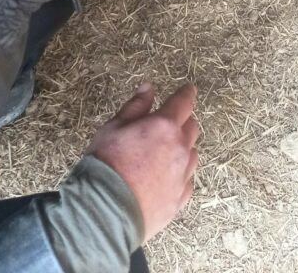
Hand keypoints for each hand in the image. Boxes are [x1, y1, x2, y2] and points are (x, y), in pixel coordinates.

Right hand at [91, 82, 198, 240]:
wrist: (105, 210)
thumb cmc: (107, 163)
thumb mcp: (114, 126)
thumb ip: (136, 106)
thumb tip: (148, 88)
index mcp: (164, 126)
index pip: (184, 102)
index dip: (187, 93)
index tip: (189, 89)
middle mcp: (180, 148)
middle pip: (192, 127)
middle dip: (183, 122)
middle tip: (168, 124)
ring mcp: (182, 175)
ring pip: (192, 154)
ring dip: (182, 148)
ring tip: (164, 154)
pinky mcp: (180, 199)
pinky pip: (187, 180)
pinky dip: (180, 174)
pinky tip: (165, 177)